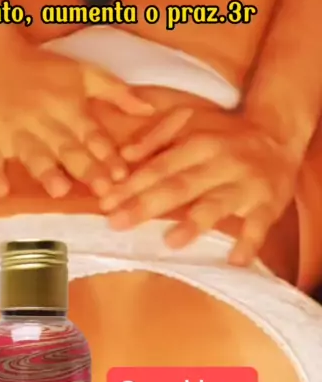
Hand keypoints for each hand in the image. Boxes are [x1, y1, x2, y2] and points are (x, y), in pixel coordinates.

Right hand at [0, 33, 153, 198]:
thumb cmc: (40, 69)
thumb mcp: (82, 72)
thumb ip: (116, 92)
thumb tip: (150, 109)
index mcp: (68, 107)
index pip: (92, 134)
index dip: (107, 154)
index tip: (123, 175)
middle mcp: (44, 121)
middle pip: (67, 148)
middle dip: (85, 169)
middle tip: (102, 191)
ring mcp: (13, 130)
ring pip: (32, 154)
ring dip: (46, 171)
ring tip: (59, 190)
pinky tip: (0, 190)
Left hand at [99, 108, 301, 264]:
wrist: (277, 136)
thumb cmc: (224, 134)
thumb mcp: (190, 121)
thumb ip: (156, 137)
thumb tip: (124, 156)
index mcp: (198, 142)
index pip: (159, 167)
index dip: (131, 185)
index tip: (105, 203)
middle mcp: (220, 162)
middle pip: (179, 186)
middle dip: (146, 205)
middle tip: (117, 223)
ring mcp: (245, 184)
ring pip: (217, 204)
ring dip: (195, 223)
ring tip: (172, 241)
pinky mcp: (268, 203)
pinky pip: (259, 226)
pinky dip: (249, 243)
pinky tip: (235, 260)